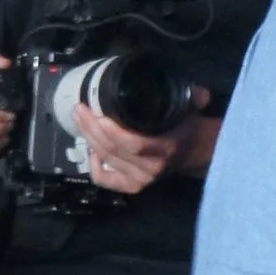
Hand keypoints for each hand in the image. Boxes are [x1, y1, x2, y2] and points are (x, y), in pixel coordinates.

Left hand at [75, 100, 191, 196]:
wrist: (195, 152)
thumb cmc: (188, 127)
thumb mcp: (193, 109)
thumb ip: (195, 96)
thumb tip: (195, 89)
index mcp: (167, 148)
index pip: (135, 144)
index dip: (113, 132)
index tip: (98, 114)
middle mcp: (152, 167)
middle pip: (113, 151)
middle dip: (92, 129)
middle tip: (80, 109)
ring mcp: (141, 179)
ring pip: (106, 160)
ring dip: (89, 139)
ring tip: (80, 119)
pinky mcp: (132, 185)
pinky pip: (105, 179)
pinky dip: (93, 166)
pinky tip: (90, 150)